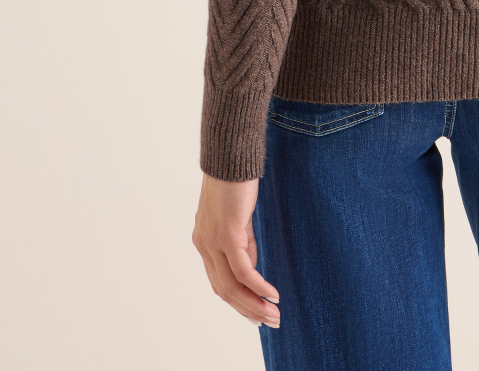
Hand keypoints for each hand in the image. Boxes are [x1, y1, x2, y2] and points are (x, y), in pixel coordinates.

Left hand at [192, 172, 280, 327]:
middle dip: (248, 310)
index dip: (239, 301)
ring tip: (274, 315)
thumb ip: (241, 240)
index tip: (257, 313)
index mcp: (204, 241)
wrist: (229, 156)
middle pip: (225, 291)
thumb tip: (251, 264)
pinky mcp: (227, 235)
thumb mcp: (237, 216)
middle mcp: (204, 245)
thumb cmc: (234, 180)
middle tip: (270, 322)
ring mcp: (214, 241)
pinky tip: (272, 294)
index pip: (219, 282)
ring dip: (255, 305)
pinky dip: (258, 286)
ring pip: (233, 286)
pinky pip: (243, 270)